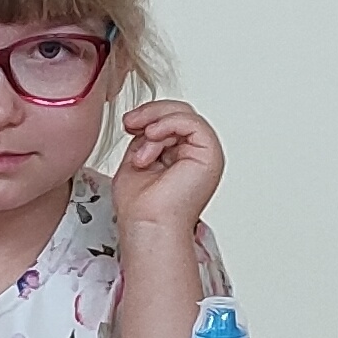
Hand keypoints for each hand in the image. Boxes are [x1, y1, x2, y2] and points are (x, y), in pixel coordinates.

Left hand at [111, 100, 224, 248]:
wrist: (147, 225)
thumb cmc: (141, 206)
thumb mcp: (137, 158)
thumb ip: (144, 137)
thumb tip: (143, 120)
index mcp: (183, 156)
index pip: (172, 120)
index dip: (149, 116)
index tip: (128, 124)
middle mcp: (197, 155)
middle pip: (180, 112)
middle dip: (151, 113)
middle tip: (130, 123)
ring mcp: (206, 154)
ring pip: (185, 114)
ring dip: (156, 122)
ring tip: (141, 141)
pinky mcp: (210, 155)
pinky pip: (192, 122)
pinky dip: (167, 124)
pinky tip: (151, 137)